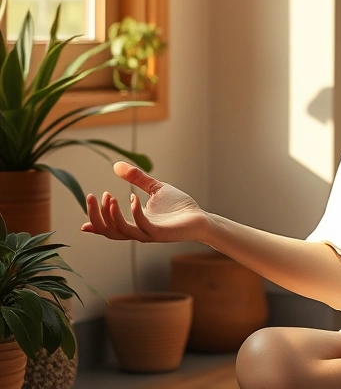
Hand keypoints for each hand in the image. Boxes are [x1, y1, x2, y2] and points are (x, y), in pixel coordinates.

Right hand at [81, 162, 210, 242]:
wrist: (200, 218)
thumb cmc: (178, 206)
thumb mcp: (155, 188)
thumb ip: (137, 179)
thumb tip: (116, 165)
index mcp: (134, 224)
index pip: (109, 229)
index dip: (95, 224)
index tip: (81, 223)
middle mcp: (139, 232)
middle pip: (109, 231)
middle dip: (97, 215)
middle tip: (94, 196)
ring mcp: (149, 234)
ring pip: (121, 231)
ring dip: (111, 215)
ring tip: (109, 196)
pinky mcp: (161, 233)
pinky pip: (143, 226)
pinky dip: (135, 212)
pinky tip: (133, 197)